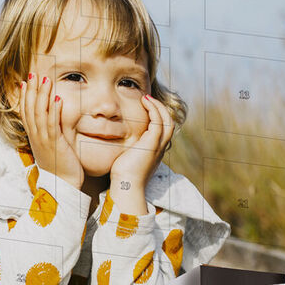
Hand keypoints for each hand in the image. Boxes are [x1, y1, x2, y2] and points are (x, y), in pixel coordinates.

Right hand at [19, 73, 83, 188]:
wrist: (63, 185)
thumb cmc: (61, 166)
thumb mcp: (55, 144)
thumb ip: (56, 128)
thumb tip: (58, 110)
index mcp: (34, 137)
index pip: (26, 113)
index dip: (24, 97)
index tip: (24, 82)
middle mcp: (36, 137)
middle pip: (30, 109)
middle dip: (31, 90)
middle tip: (33, 74)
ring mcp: (44, 140)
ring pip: (40, 113)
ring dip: (42, 95)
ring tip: (45, 80)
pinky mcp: (55, 144)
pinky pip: (53, 124)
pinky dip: (55, 110)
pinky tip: (57, 99)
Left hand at [109, 95, 173, 211]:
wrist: (126, 186)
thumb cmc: (122, 175)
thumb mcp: (127, 158)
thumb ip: (127, 149)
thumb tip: (115, 140)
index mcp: (155, 150)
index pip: (163, 129)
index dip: (158, 116)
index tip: (146, 107)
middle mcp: (160, 147)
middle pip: (170, 122)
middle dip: (160, 108)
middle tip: (147, 99)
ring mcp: (158, 145)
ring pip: (167, 120)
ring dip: (158, 106)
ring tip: (146, 98)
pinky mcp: (152, 143)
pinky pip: (158, 120)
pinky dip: (153, 109)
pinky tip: (144, 102)